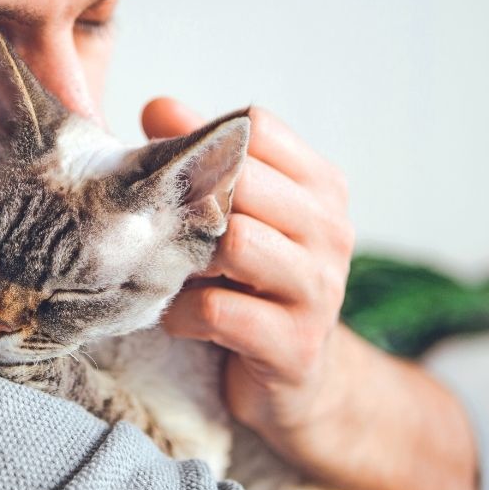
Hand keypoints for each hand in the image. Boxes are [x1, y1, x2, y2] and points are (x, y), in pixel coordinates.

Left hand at [142, 98, 477, 489]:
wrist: (300, 383)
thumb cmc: (254, 285)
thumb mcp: (239, 216)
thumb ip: (205, 160)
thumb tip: (157, 106)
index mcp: (321, 187)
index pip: (258, 127)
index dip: (202, 138)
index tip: (167, 163)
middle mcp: (331, 230)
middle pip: (243, 180)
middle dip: (190, 199)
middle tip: (158, 223)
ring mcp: (319, 290)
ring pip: (235, 242)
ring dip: (185, 258)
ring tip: (173, 272)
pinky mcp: (296, 346)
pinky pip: (219, 310)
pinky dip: (183, 312)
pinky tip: (180, 317)